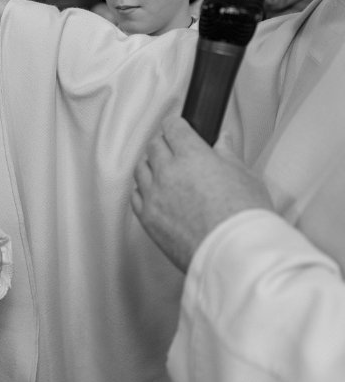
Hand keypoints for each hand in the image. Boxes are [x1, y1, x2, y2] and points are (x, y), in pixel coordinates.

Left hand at [132, 116, 272, 272]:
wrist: (237, 256)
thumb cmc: (246, 219)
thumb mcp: (246, 177)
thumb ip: (228, 154)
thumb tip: (222, 140)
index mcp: (192, 156)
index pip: (173, 127)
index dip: (177, 125)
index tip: (179, 128)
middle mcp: (168, 172)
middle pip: (154, 145)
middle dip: (165, 144)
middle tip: (175, 150)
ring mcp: (154, 195)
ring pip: (141, 168)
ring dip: (151, 165)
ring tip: (164, 171)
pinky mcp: (148, 218)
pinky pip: (135, 195)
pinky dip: (143, 190)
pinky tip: (155, 193)